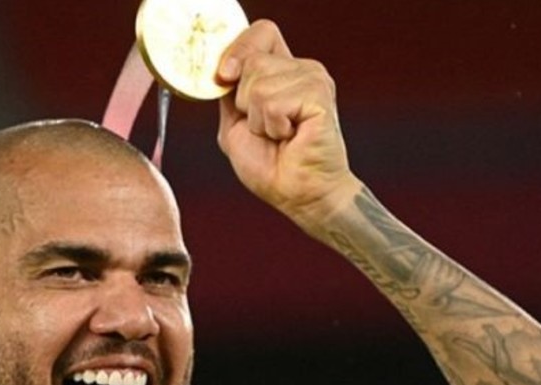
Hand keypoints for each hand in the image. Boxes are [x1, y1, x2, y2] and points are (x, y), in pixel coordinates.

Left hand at [216, 21, 360, 232]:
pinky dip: (273, 126)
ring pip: (259, 84)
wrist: (298, 194)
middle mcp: (302, 69)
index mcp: (283, 70)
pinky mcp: (320, 95)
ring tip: (279, 135)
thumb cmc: (271, 165)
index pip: (260, 33)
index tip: (224, 78)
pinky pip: (273, 102)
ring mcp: (314, 79)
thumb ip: (227, 92)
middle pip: (252, 60)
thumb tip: (219, 68)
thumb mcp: (234, 124)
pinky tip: (290, 137)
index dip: (237, 50)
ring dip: (259, 120)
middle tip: (266, 128)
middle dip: (244, 102)